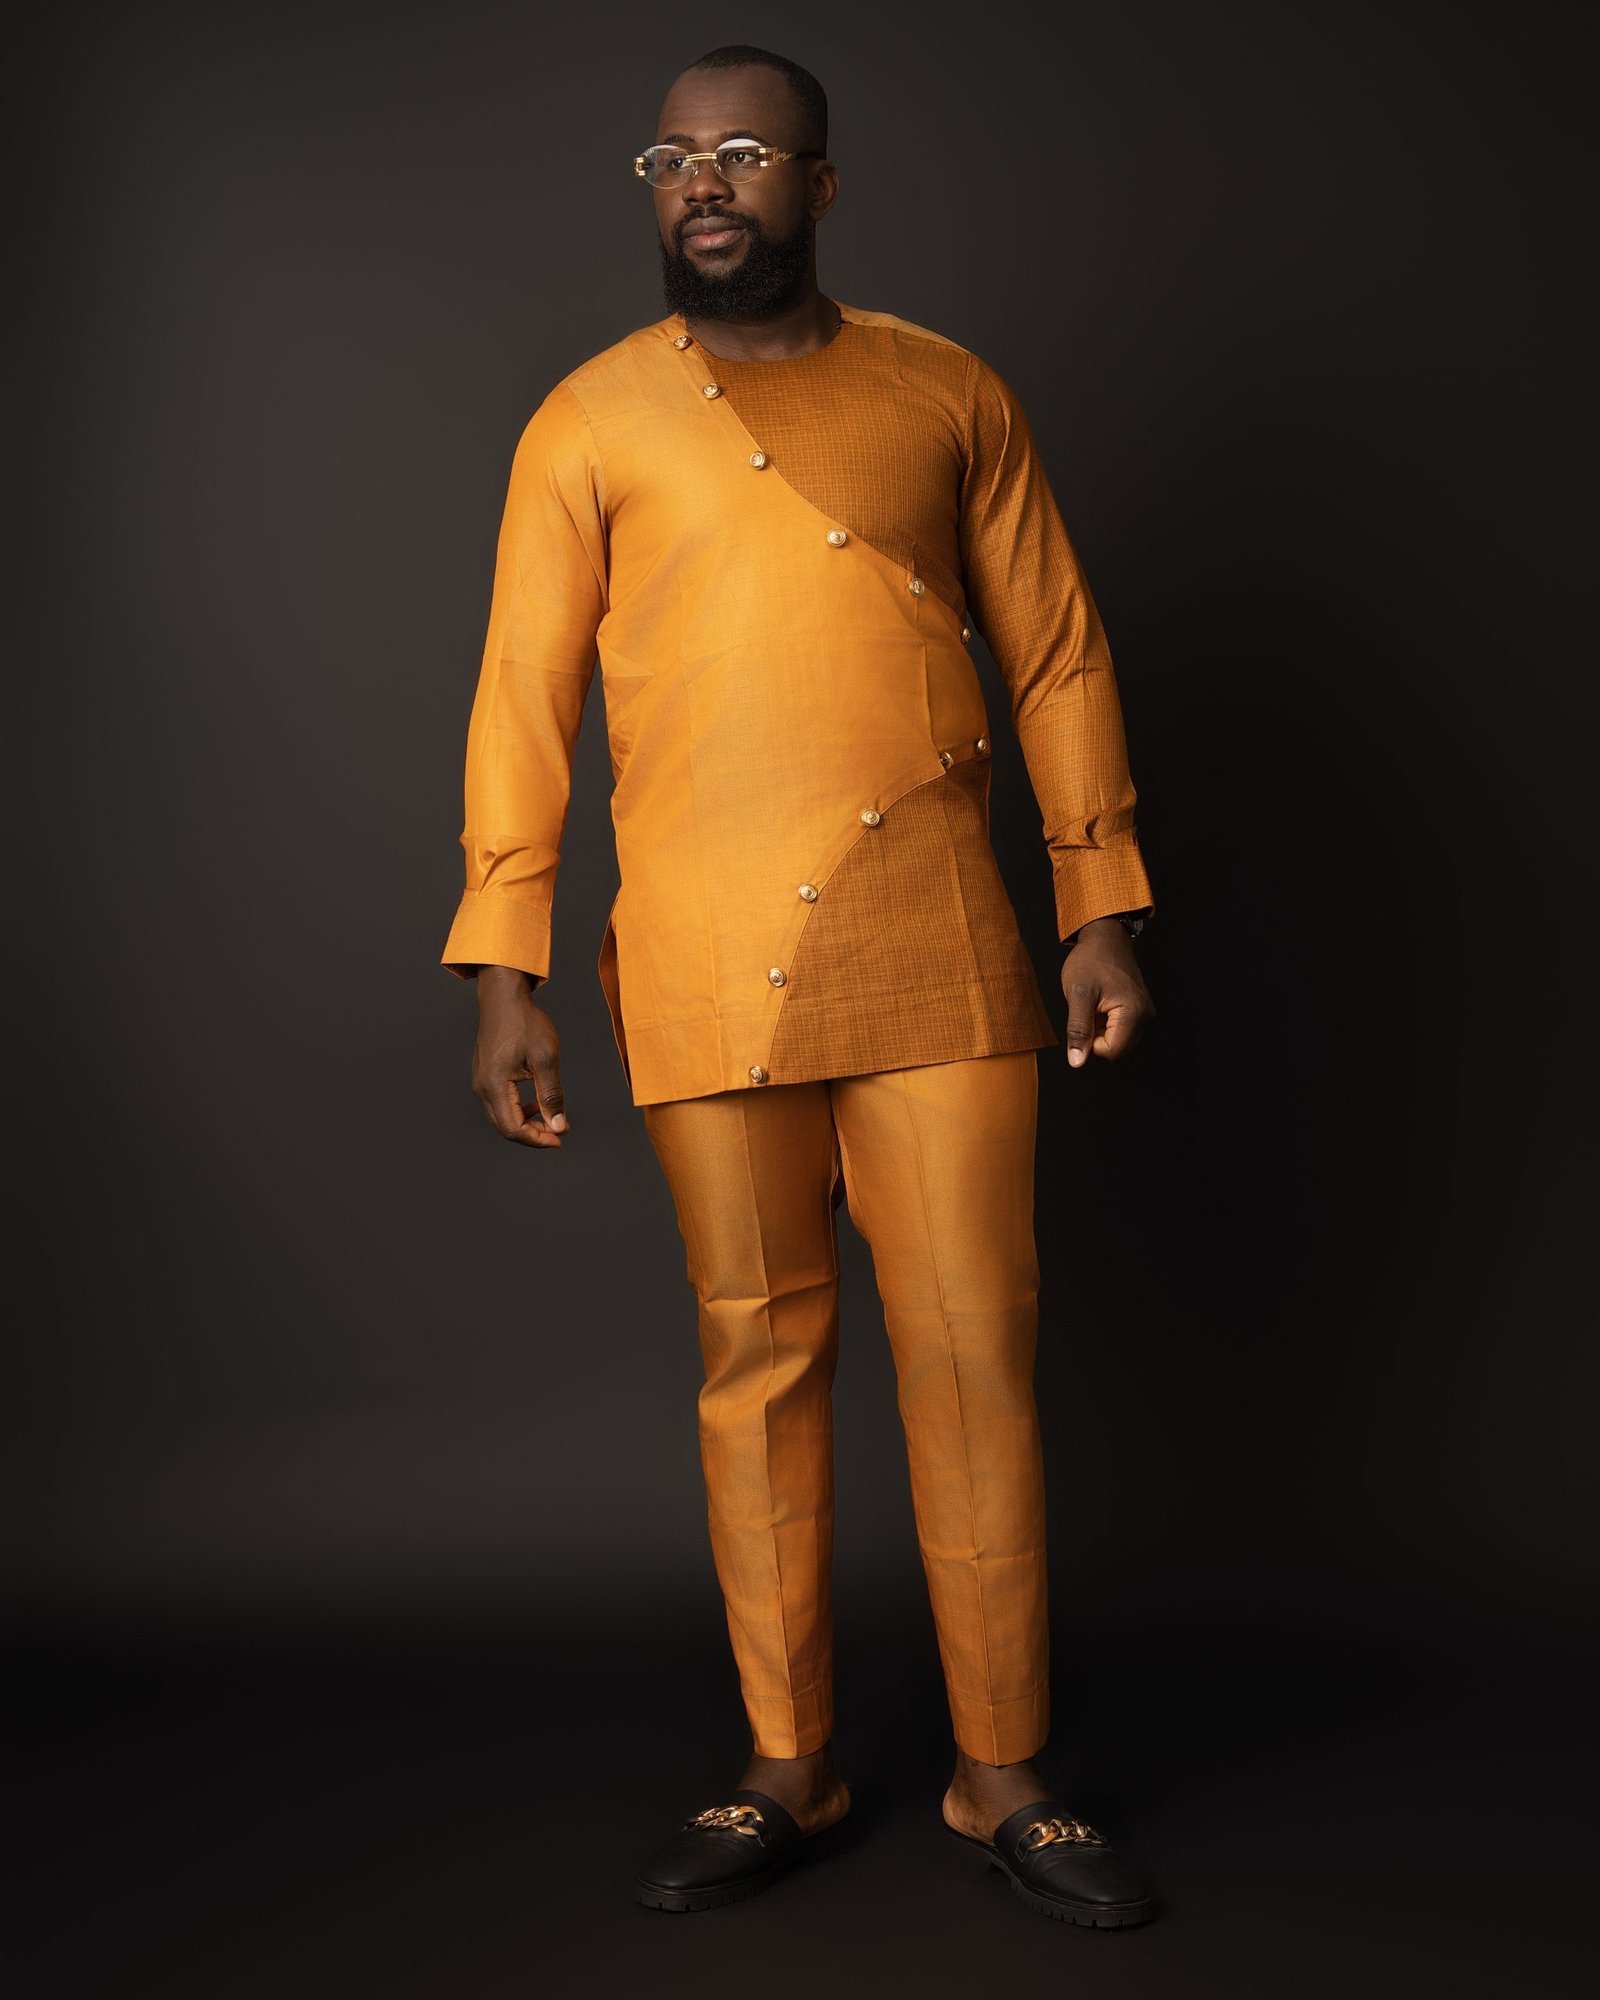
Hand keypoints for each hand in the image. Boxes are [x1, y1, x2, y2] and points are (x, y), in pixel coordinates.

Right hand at [471, 965, 569, 1146]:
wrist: (503, 998)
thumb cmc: (524, 1022)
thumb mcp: (546, 1058)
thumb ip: (552, 1095)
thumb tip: (558, 1125)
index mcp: (494, 1085)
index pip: (513, 1128)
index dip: (538, 1139)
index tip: (561, 1138)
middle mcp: (482, 1088)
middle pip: (506, 1128)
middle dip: (534, 1134)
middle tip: (561, 1130)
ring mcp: (480, 1082)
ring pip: (502, 1118)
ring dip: (527, 1123)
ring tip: (553, 1117)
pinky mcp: (484, 1076)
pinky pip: (500, 1104)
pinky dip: (519, 1110)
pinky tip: (537, 1103)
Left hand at [1060, 919, 1156, 1067]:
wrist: (1105, 937)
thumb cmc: (1091, 960)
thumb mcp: (1078, 994)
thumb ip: (1078, 1030)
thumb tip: (1077, 1061)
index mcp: (1134, 1013)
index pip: (1110, 1051)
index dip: (1090, 1042)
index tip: (1083, 1018)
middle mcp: (1145, 1016)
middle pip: (1115, 1048)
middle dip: (1096, 1036)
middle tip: (1089, 1009)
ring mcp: (1144, 1013)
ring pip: (1117, 1040)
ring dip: (1100, 1029)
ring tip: (1095, 1004)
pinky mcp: (1140, 1009)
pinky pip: (1120, 1029)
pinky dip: (1105, 1022)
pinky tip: (1101, 1003)